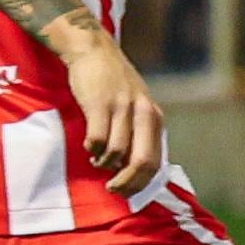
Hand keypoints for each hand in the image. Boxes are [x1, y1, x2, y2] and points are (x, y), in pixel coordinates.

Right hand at [54, 26, 165, 196]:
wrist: (94, 51)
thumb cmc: (114, 84)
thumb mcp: (137, 106)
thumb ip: (139, 132)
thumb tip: (133, 169)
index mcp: (155, 117)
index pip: (155, 161)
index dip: (141, 183)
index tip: (127, 193)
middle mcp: (143, 113)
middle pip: (142, 161)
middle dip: (127, 182)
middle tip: (113, 189)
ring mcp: (122, 107)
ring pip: (116, 152)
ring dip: (104, 163)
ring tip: (97, 160)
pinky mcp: (100, 103)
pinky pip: (97, 138)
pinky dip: (92, 148)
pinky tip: (89, 146)